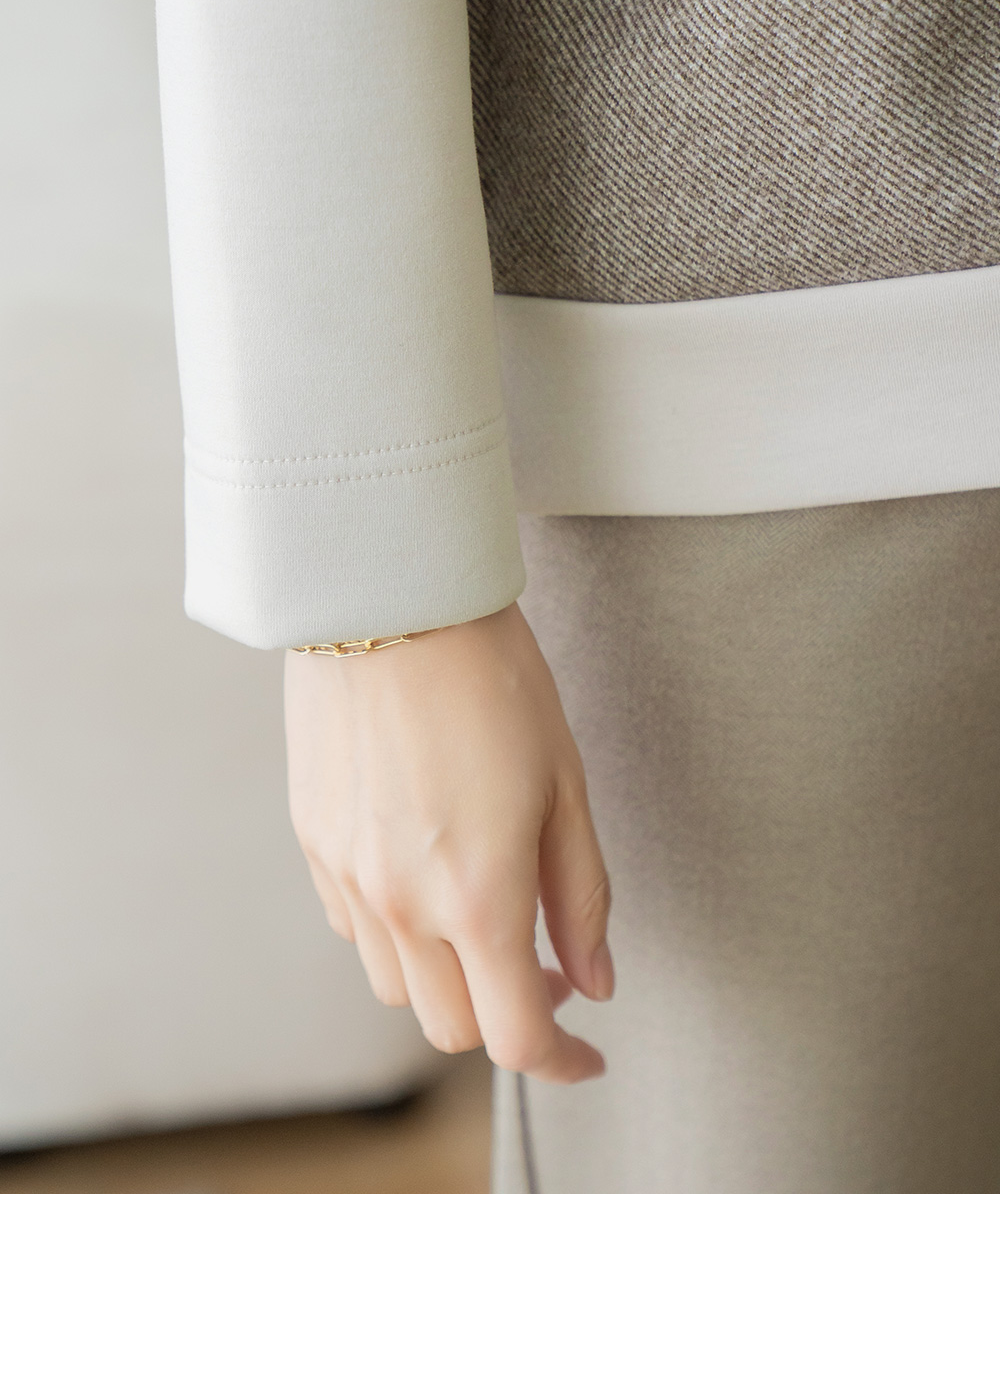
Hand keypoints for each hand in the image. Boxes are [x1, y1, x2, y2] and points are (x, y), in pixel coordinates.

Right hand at [285, 601, 613, 1083]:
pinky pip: (356, 929)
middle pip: (454, 1029)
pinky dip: (397, 931)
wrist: (385, 591)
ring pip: (399, 988)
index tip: (588, 1050)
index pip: (517, 1038)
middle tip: (546, 960)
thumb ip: (582, 896)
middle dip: (506, 1015)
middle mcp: (403, 906)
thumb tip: (596, 981)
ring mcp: (348, 878)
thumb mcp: (564, 782)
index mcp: (478, 897)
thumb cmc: (491, 674)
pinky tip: (427, 869)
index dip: (563, 1060)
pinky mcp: (312, 843)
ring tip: (483, 908)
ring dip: (448, 977)